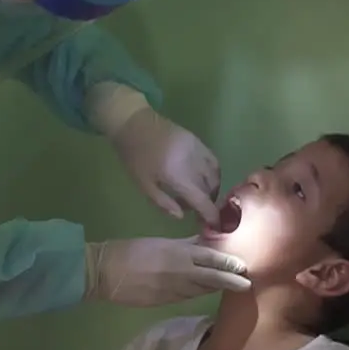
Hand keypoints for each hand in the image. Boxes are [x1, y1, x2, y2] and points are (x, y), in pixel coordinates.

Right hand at [85, 236, 249, 306]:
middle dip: (230, 281)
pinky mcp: (165, 302)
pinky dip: (199, 292)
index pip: (212, 259)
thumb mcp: (161, 242)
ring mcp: (174, 290)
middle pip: (212, 278)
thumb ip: (185, 244)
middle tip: (247, 284)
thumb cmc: (130, 251)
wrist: (104, 273)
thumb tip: (206, 243)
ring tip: (232, 287)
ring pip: (201, 289)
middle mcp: (181, 273)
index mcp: (179, 253)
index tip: (244, 266)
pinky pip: (187, 296)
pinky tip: (205, 291)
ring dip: (216, 288)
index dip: (229, 264)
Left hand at [110, 108, 220, 225]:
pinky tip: (202, 179)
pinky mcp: (198, 140)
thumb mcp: (143, 185)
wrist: (133, 124)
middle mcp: (193, 162)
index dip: (210, 214)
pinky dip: (212, 173)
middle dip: (208, 203)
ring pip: (215, 175)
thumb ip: (163, 203)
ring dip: (212, 189)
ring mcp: (198, 149)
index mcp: (178, 175)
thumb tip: (182, 216)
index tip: (214, 225)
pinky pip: (213, 161)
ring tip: (198, 196)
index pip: (202, 200)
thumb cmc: (134, 157)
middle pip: (211, 188)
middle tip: (196, 212)